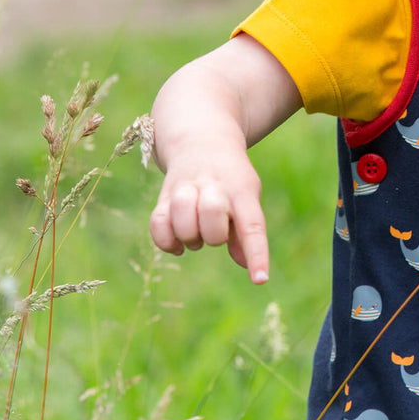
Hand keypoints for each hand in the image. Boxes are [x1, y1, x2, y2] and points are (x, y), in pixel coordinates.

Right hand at [149, 150, 269, 283]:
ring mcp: (186, 188)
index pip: (252, 224)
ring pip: (181, 216)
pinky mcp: (164, 196)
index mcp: (242, 189)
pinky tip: (177, 244)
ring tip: (196, 236)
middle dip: (214, 234)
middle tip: (215, 234)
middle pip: (212, 213)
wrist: (202, 140)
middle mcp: (213, 185)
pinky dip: (166, 241)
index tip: (260, 279)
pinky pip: (158, 223)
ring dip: (189, 236)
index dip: (256, 253)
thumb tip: (249, 267)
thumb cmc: (232, 179)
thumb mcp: (247, 197)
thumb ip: (246, 232)